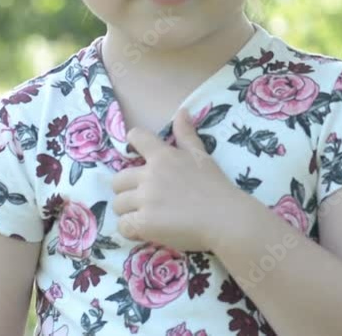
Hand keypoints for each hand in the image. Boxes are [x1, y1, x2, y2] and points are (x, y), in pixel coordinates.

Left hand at [111, 107, 243, 251]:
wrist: (224, 218)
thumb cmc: (216, 186)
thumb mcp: (202, 155)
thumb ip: (187, 134)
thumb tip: (182, 111)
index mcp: (163, 156)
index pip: (136, 137)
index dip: (133, 143)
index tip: (137, 154)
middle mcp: (149, 175)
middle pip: (118, 180)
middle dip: (127, 190)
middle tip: (144, 199)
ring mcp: (145, 199)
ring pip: (118, 205)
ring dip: (129, 211)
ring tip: (147, 217)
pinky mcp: (144, 223)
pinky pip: (123, 226)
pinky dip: (131, 230)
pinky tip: (146, 231)